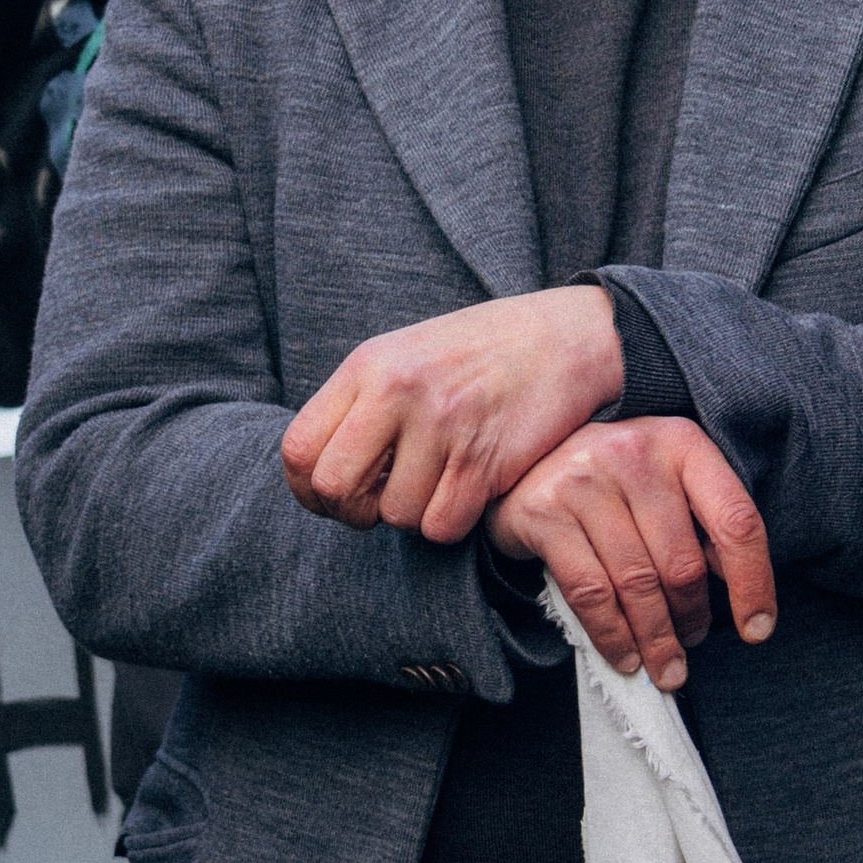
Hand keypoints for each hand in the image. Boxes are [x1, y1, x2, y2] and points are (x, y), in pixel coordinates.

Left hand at [281, 288, 624, 542]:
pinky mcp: (483, 458)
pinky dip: (454, 520)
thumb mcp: (404, 357)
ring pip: (394, 515)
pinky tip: (471, 489)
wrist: (565, 337)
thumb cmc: (479, 354)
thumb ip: (358, 406)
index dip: (309, 490)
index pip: (297, 449)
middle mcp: (396, 391)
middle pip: (335, 489)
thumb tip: (318, 474)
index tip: (338, 496)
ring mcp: (441, 424)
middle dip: (356, 512)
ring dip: (416, 513)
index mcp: (367, 366)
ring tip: (441, 479)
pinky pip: (442, 525)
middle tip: (385, 500)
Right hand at [486, 417, 773, 692]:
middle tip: (692, 642)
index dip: (753, 582)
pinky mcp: (545, 512)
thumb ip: (702, 522)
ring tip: (666, 666)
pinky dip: (613, 635)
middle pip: (682, 563)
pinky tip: (626, 656)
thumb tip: (739, 589)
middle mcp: (636, 454)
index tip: (757, 629)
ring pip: (637, 584)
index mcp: (683, 444)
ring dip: (657, 639)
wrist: (525, 452)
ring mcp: (586, 481)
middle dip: (693, 618)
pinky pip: (590, 593)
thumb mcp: (667, 480)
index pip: (735, 520)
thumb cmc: (614, 478)